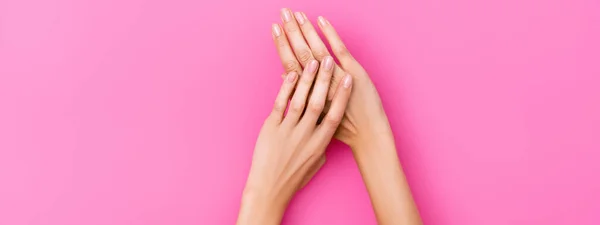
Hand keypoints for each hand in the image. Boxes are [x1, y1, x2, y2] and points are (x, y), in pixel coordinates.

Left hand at [237, 60, 352, 224]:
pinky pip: (280, 105)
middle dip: (325, 80)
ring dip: (307, 80)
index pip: (335, 115)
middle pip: (319, 103)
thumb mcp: (315, 162)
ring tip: (313, 62)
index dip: (342, 95)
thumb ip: (322, 144)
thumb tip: (327, 131)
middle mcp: (306, 136)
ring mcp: (288, 131)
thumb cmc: (293, 178)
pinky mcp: (271, 129)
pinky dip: (286, 89)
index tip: (348, 78)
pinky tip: (291, 75)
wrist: (269, 189)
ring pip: (300, 101)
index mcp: (320, 143)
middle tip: (329, 60)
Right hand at [272, 9, 389, 147]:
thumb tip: (284, 78)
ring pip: (316, 50)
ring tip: (297, 14)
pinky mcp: (351, 74)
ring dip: (306, 30)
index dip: (281, 46)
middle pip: (300, 54)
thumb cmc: (340, 131)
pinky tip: (321, 20)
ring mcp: (335, 78)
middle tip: (282, 12)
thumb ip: (298, 96)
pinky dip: (329, 35)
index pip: (289, 65)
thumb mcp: (313, 116)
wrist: (366, 137)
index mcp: (307, 95)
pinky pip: (338, 50)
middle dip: (291, 32)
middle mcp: (318, 85)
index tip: (274, 29)